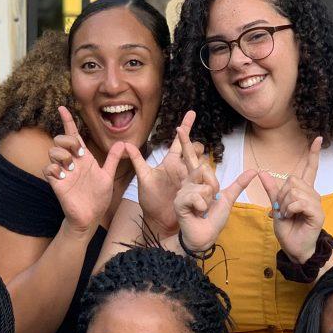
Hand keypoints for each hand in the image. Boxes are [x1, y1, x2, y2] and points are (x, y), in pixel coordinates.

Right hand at [43, 106, 124, 232]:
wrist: (91, 216)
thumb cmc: (98, 197)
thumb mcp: (108, 176)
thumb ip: (112, 160)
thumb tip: (122, 144)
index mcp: (84, 158)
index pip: (74, 135)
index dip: (68, 121)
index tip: (63, 107)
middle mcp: (72, 162)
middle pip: (61, 139)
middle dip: (68, 140)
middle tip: (78, 153)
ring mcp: (63, 172)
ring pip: (52, 151)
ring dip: (62, 155)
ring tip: (72, 167)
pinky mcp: (57, 183)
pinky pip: (48, 168)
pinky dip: (54, 169)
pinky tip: (64, 176)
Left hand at [124, 110, 205, 236]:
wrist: (157, 220)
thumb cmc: (149, 200)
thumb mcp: (143, 179)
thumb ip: (137, 161)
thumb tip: (124, 145)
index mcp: (170, 162)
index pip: (179, 142)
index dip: (185, 126)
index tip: (191, 112)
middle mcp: (183, 168)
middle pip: (195, 150)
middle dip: (197, 147)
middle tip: (194, 150)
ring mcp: (191, 179)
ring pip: (203, 163)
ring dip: (201, 163)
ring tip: (197, 168)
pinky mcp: (198, 191)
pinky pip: (207, 180)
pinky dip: (207, 179)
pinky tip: (203, 182)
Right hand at [174, 124, 257, 252]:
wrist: (205, 236)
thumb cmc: (213, 219)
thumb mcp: (229, 198)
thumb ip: (239, 184)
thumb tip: (254, 170)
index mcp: (197, 181)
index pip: (192, 158)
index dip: (185, 142)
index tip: (179, 127)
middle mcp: (187, 184)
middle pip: (204, 170)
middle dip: (213, 187)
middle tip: (209, 202)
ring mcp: (182, 192)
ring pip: (203, 185)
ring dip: (208, 199)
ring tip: (203, 210)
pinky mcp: (179, 202)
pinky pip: (197, 196)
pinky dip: (202, 206)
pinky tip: (198, 213)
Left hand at [259, 136, 323, 262]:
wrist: (295, 248)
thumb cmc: (288, 230)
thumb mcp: (276, 207)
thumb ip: (271, 190)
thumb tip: (262, 172)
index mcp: (304, 192)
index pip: (310, 169)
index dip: (313, 155)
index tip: (317, 139)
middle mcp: (313, 195)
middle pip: (292, 180)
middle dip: (281, 195)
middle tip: (283, 211)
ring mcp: (317, 204)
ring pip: (294, 191)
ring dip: (284, 205)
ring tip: (287, 216)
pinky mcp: (317, 213)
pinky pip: (299, 202)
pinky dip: (289, 210)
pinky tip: (291, 217)